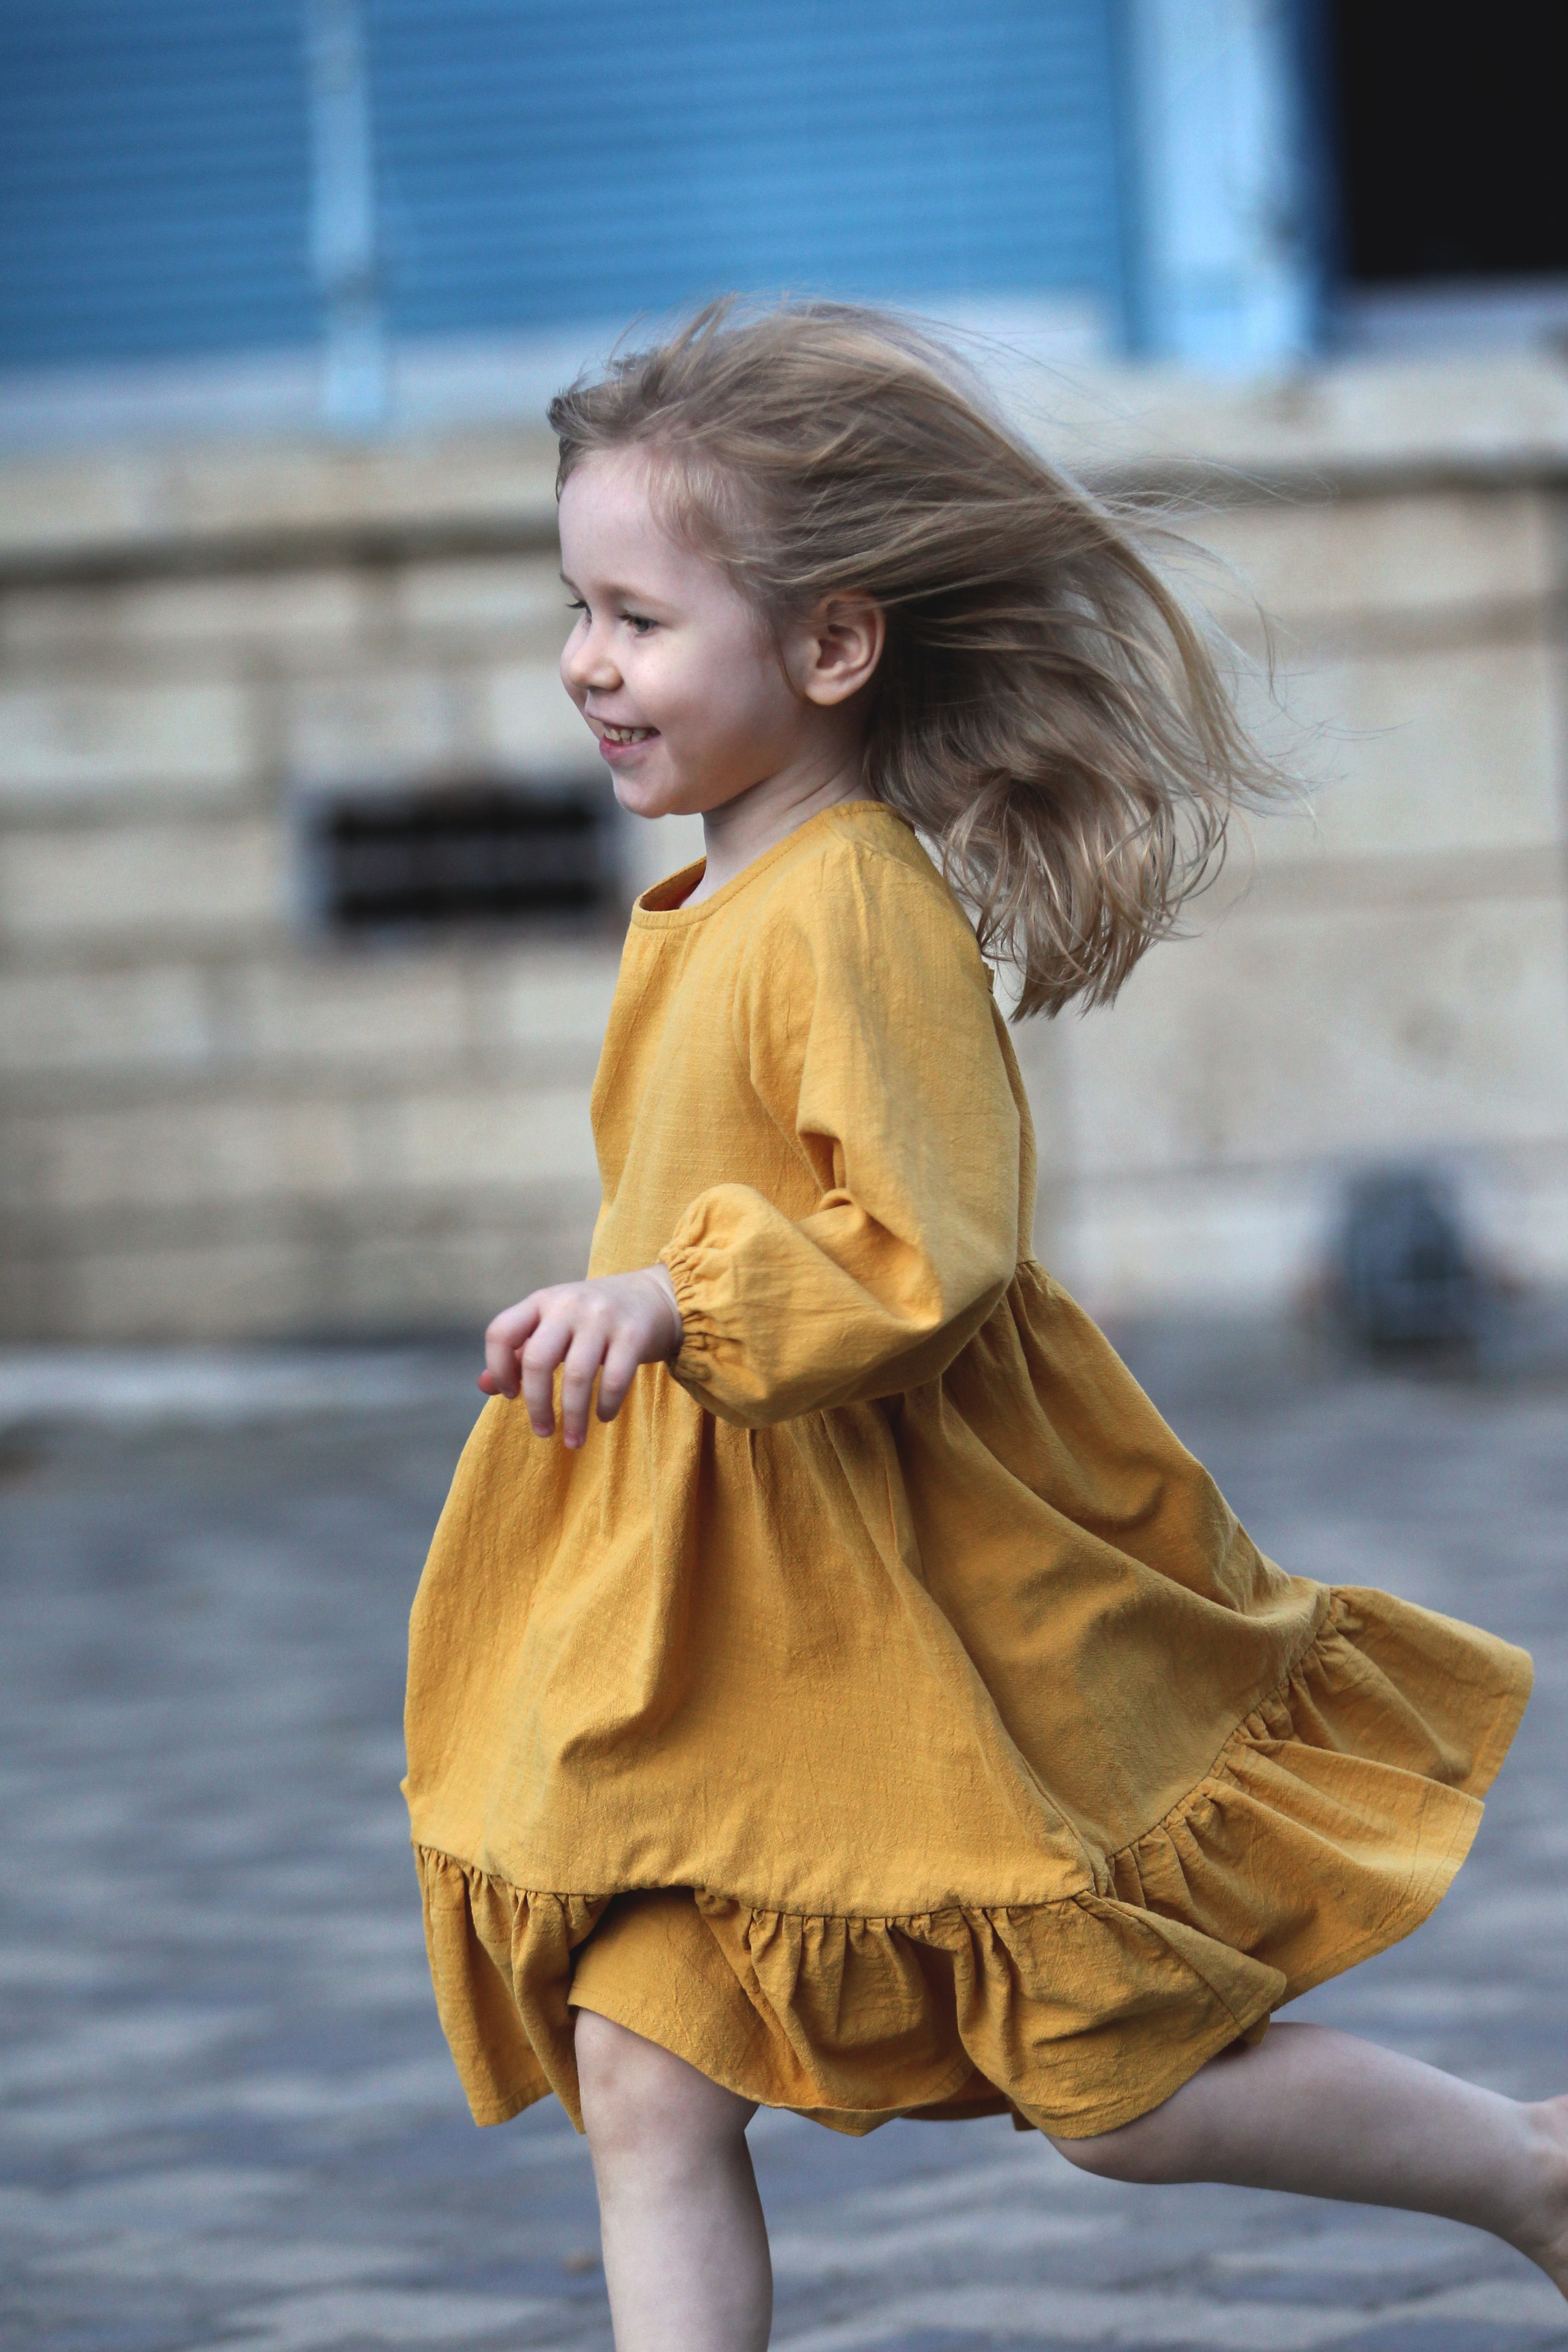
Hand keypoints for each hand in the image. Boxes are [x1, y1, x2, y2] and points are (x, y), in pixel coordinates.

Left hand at [478, 1264, 683, 1446]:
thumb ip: (518, 1353)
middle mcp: (568, 1305)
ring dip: (573, 1417)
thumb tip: (484, 1386)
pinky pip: (615, 1379)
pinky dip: (606, 1406)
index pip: (501, 1332)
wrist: (654, 1296)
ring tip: (573, 1441)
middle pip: (537, 1360)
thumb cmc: (593, 1318)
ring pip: (577, 1375)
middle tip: (542, 1431)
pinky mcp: (633, 1334)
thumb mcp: (553, 1325)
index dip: (497, 1368)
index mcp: (541, 1302)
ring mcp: (602, 1317)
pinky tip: (603, 1418)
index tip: (511, 1394)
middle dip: (537, 1404)